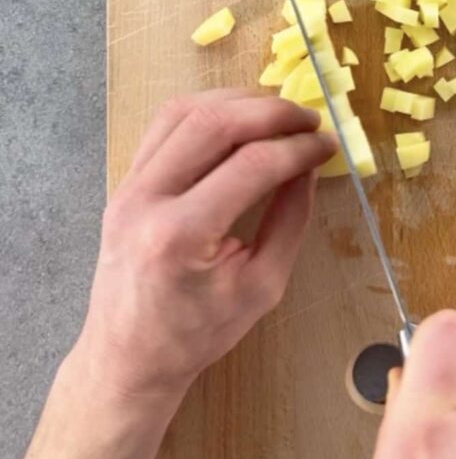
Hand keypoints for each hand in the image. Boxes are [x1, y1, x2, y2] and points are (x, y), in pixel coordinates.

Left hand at [76, 89, 336, 400]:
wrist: (130, 355)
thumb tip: (308, 167)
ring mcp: (128, 186)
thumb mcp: (263, 286)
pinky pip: (165, 125)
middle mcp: (146, 199)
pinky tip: (237, 119)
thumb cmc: (199, 333)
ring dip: (238, 103)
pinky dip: (206, 111)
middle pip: (214, 123)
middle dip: (272, 112)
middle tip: (310, 120)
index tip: (328, 145)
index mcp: (181, 234)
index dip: (298, 148)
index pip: (252, 165)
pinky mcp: (125, 182)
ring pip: (184, 111)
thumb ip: (290, 220)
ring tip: (278, 114)